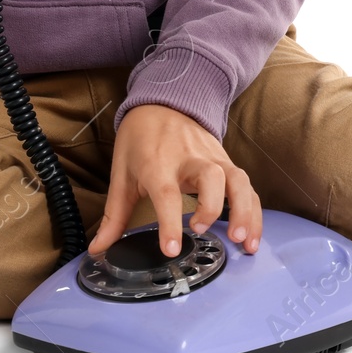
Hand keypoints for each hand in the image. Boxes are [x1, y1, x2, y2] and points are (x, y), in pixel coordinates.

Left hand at [87, 103, 262, 258]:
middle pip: (212, 177)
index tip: (172, 249)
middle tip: (209, 232)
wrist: (164, 102)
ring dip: (244, 210)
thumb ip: (114, 216)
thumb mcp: (122, 174)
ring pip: (238, 180)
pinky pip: (247, 186)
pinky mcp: (227, 162)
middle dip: (213, 206)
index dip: (169, 222)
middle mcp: (190, 159)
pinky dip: (253, 210)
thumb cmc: (140, 140)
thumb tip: (97, 250)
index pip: (166, 193)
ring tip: (243, 241)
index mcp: (158, 163)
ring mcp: (214, 158)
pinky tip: (251, 235)